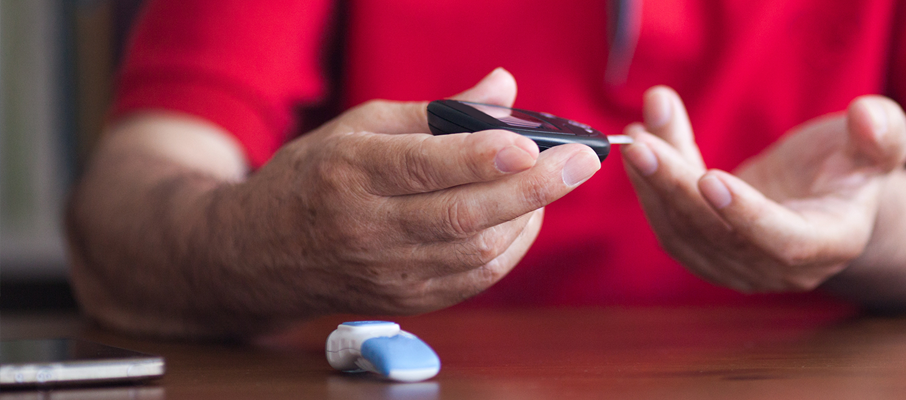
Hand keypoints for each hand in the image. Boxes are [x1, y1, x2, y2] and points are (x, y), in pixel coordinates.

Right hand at [225, 68, 600, 313]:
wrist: (262, 253)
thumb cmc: (316, 176)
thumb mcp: (361, 126)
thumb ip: (439, 111)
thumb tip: (505, 88)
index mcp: (349, 173)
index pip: (422, 168)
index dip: (481, 158)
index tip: (530, 143)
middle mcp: (367, 228)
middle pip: (462, 216)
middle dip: (533, 188)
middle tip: (582, 161)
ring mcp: (388, 272)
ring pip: (476, 253)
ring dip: (528, 216)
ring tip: (555, 182)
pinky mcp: (408, 301)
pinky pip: (474, 280)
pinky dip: (510, 248)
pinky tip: (525, 217)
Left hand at [621, 87, 905, 291]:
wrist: (828, 195)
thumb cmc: (855, 165)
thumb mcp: (881, 143)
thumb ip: (882, 133)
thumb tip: (867, 115)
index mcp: (832, 242)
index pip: (784, 240)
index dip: (746, 215)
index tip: (709, 177)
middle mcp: (783, 267)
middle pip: (718, 235)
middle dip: (676, 186)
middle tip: (642, 143)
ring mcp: (742, 267)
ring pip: (686, 231)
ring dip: (655, 183)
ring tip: (637, 131)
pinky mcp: (710, 256)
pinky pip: (672, 227)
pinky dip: (651, 187)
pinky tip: (643, 143)